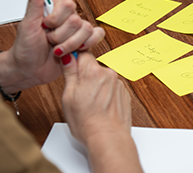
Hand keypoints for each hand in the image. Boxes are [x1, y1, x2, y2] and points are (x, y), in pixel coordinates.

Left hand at [4, 0, 104, 90]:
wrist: (28, 70)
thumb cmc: (25, 48)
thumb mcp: (28, 23)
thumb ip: (34, 0)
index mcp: (55, 8)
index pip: (68, 5)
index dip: (56, 20)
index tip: (44, 27)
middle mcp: (67, 17)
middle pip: (77, 20)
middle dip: (60, 36)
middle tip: (49, 40)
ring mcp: (76, 30)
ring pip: (86, 30)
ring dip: (69, 44)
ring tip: (57, 49)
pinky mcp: (84, 42)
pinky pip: (97, 36)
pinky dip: (87, 44)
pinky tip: (74, 51)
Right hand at [62, 52, 142, 172]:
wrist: (108, 138)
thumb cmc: (87, 122)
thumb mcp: (68, 96)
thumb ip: (69, 73)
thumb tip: (67, 57)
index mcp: (93, 71)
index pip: (83, 53)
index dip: (75, 61)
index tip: (71, 69)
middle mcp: (109, 73)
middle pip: (93, 67)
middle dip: (86, 77)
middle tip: (79, 94)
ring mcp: (119, 84)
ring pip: (103, 79)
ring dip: (97, 86)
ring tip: (91, 105)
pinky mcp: (125, 93)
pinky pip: (112, 88)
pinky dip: (107, 95)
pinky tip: (101, 108)